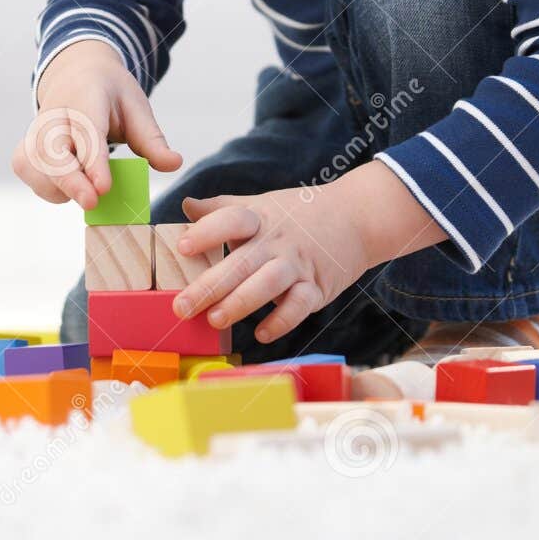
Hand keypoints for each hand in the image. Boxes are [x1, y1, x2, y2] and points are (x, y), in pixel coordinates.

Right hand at [11, 39, 181, 210]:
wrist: (76, 74)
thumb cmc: (110, 95)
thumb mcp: (137, 108)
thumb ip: (152, 139)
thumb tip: (174, 164)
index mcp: (85, 95)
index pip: (86, 130)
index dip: (92, 161)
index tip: (102, 188)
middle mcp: (54, 111)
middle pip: (52, 150)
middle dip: (70, 180)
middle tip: (93, 203)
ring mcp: (35, 129)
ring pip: (34, 164)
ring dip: (58, 186)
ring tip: (87, 192)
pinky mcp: (25, 146)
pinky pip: (27, 171)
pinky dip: (46, 186)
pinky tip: (68, 188)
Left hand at [169, 179, 372, 347]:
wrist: (356, 216)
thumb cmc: (299, 214)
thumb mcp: (261, 205)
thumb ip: (222, 208)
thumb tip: (186, 205)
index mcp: (259, 218)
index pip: (231, 220)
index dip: (207, 232)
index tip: (183, 247)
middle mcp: (276, 241)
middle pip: (241, 262)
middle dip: (210, 285)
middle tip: (182, 306)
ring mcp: (298, 264)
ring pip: (267, 284)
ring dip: (241, 303)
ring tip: (215, 320)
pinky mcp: (317, 287)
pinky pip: (299, 306)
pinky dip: (282, 321)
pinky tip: (262, 334)